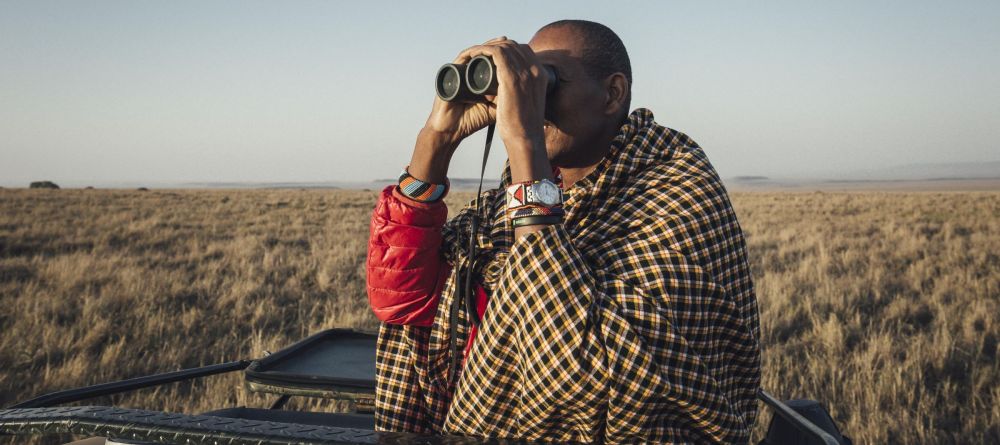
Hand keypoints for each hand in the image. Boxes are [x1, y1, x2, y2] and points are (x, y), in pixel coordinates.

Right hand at [421, 36, 511, 150]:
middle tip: (507, 41)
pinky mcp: (449, 76)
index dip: (504, 53)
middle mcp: (468, 72)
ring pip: (473, 53)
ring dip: (485, 46)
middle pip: (483, 52)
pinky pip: (459, 60)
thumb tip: (526, 90)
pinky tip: (478, 51)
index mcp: (479, 77)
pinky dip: (469, 54)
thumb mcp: (496, 109)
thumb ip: (508, 100)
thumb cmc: (472, 121)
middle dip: (496, 45)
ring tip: (497, 43)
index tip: (517, 50)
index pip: (492, 60)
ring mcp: (459, 73)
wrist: (451, 130)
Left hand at [455, 37, 549, 152]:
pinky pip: (495, 53)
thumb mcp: (530, 106)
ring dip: (486, 46)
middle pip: (513, 46)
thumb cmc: (524, 128)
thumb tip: (516, 96)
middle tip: (479, 56)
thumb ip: (525, 96)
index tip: (492, 58)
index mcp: (541, 75)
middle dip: (495, 46)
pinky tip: (471, 53)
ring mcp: (524, 72)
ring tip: (472, 54)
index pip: (524, 51)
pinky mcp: (511, 77)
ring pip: (503, 47)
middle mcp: (535, 69)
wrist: (525, 140)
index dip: (507, 50)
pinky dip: (482, 49)